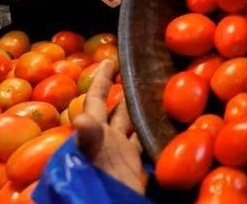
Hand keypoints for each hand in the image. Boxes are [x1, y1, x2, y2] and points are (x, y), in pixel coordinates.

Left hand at [74, 60, 146, 193]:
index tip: (110, 60)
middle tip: (143, 72)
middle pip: (119, 109)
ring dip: (143, 108)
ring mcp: (121, 153)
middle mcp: (107, 139)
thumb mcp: (91, 160)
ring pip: (133, 123)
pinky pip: (144, 142)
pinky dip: (153, 130)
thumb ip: (89, 139)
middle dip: (128, 90)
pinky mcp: (134, 166)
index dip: (101, 79)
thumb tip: (81, 118)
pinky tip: (165, 121)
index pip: (96, 99)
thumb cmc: (95, 186)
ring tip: (158, 90)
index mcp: (93, 133)